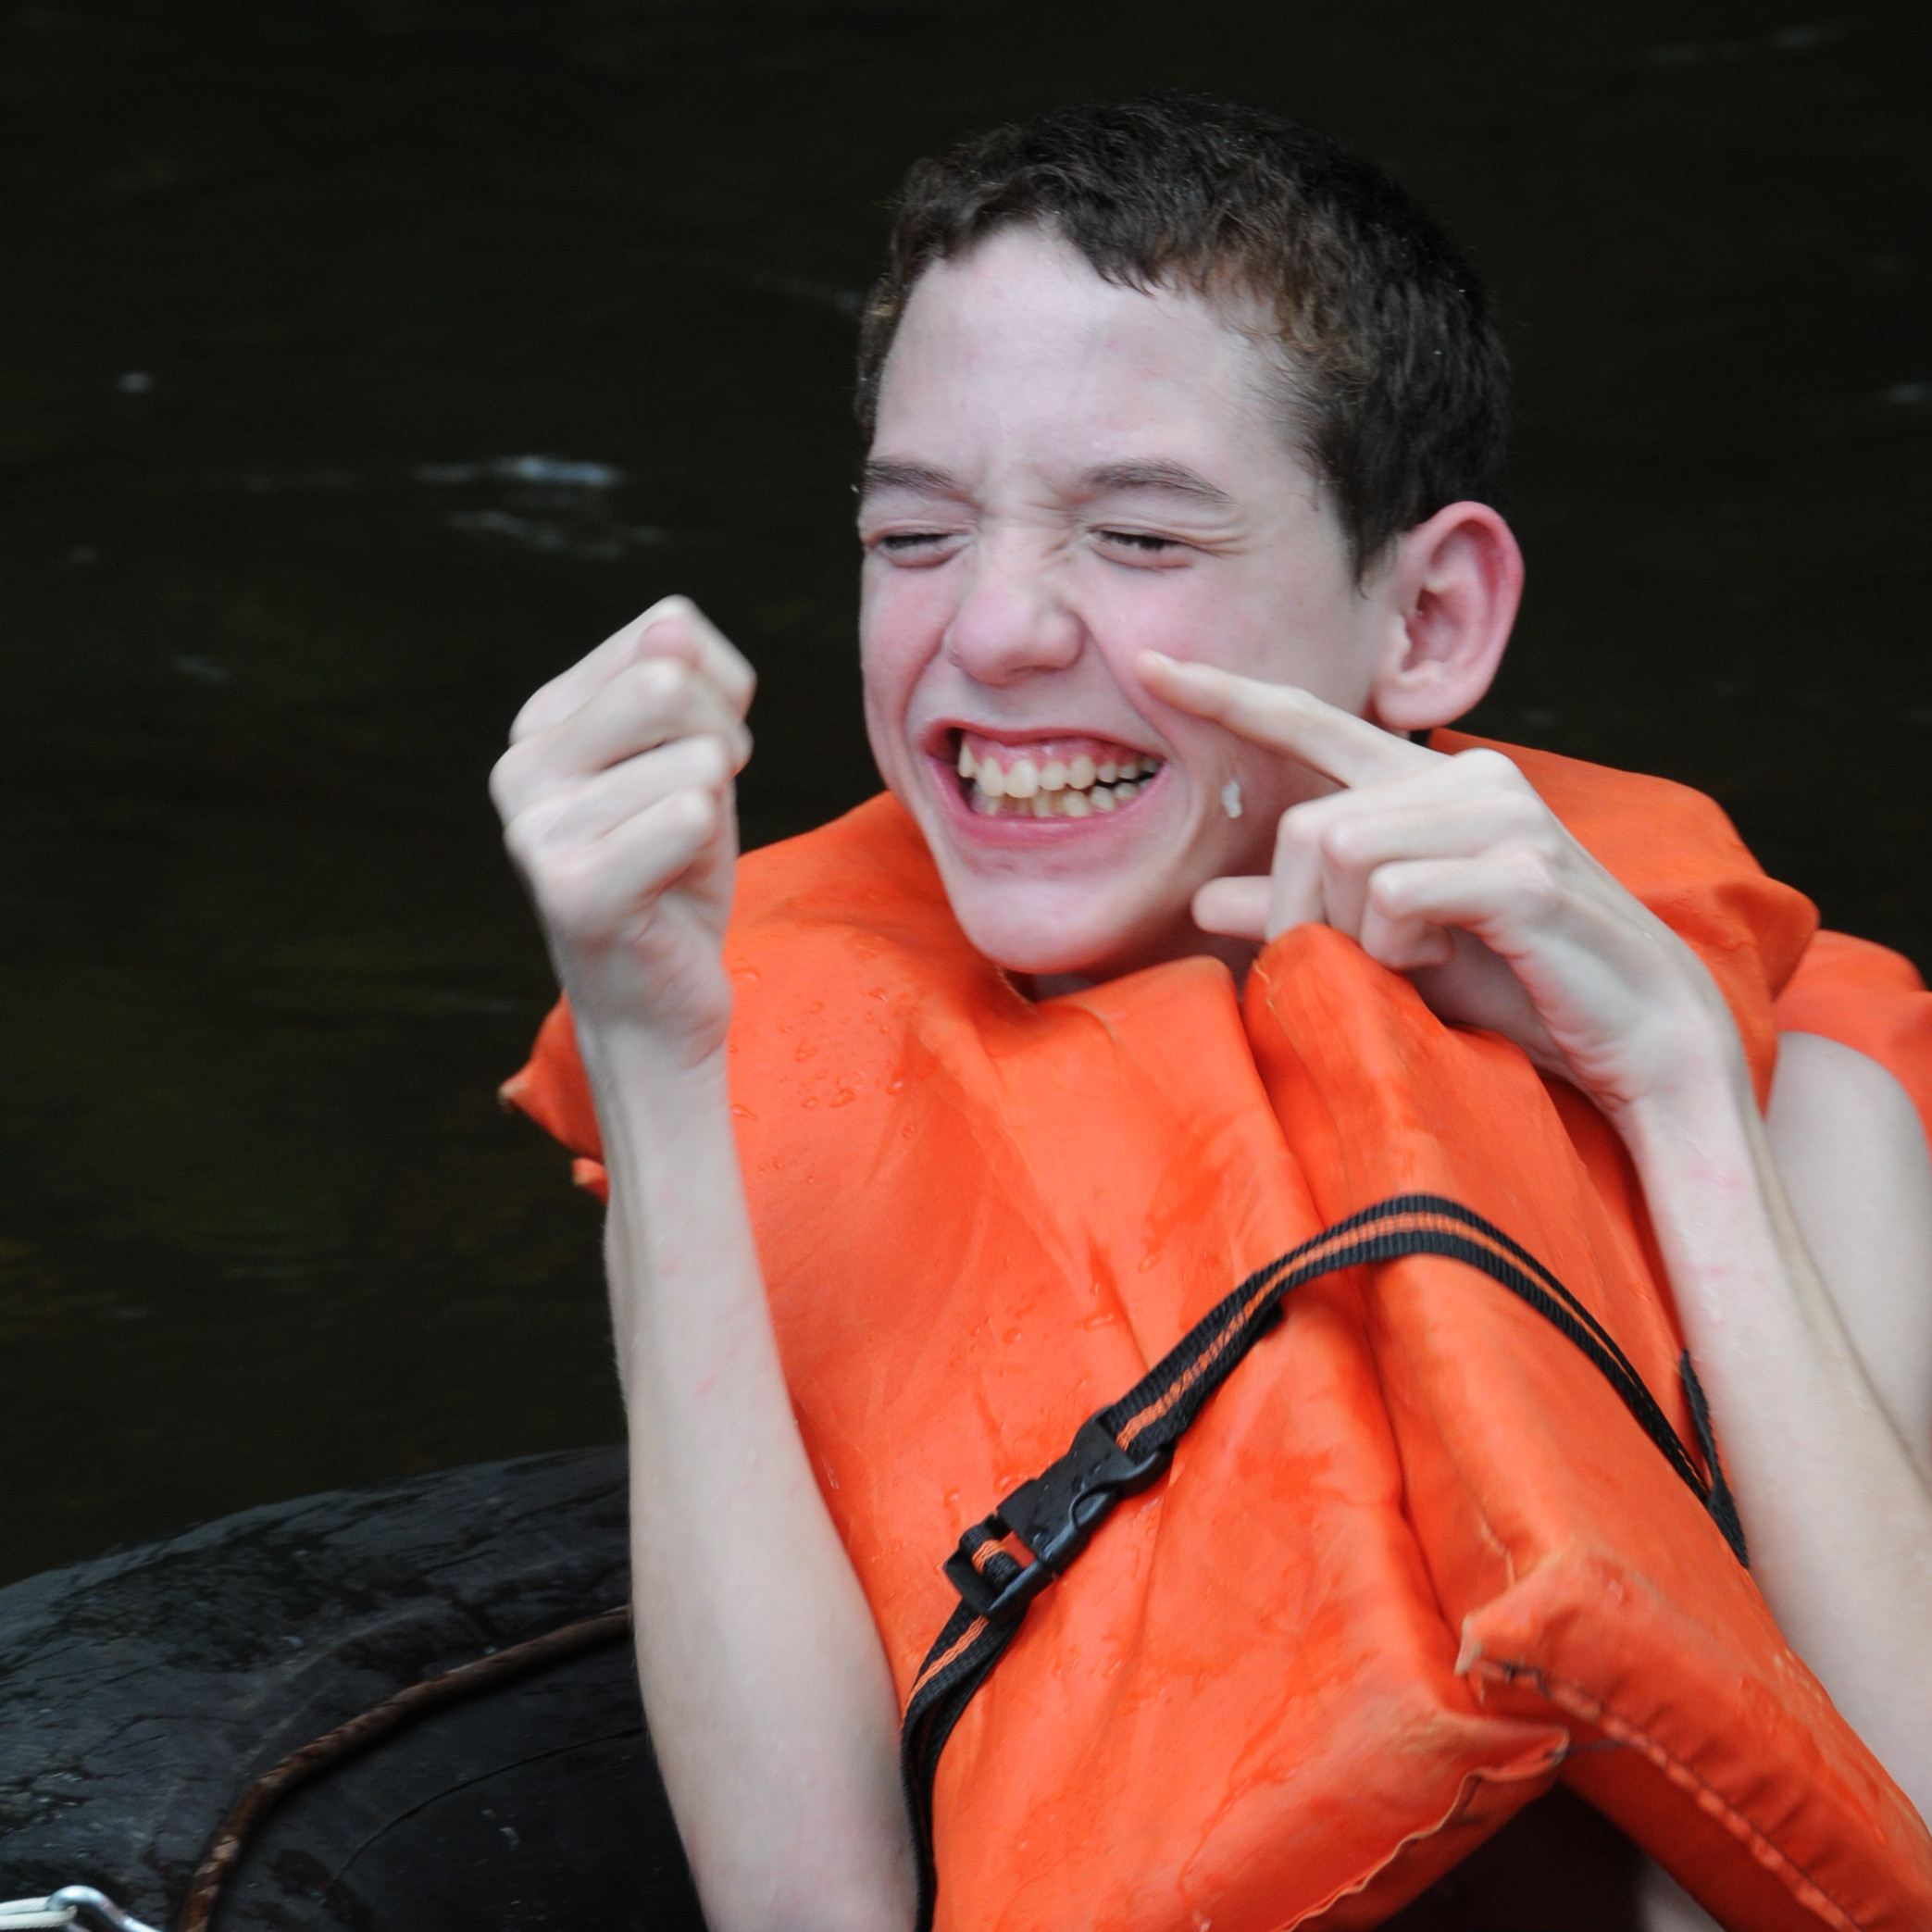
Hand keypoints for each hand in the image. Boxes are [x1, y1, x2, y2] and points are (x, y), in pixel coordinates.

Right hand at [491, 597, 754, 1062]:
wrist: (655, 998)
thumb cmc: (676, 867)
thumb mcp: (695, 754)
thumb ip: (694, 678)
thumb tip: (673, 623)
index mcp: (543, 719)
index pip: (669, 630)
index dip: (721, 696)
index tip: (695, 763)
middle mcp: (520, 765)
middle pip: (669, 684)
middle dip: (723, 744)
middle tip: (701, 808)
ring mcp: (536, 829)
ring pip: (696, 759)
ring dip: (717, 811)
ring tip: (676, 857)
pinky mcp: (573, 889)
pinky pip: (687, 815)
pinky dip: (706, 850)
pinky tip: (670, 890)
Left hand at [1139, 651, 1744, 1121]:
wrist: (1645, 1041)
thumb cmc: (1518, 986)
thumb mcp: (1390, 947)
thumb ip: (1306, 910)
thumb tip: (1206, 902)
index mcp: (1434, 784)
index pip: (1316, 722)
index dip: (1231, 695)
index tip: (1152, 666)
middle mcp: (1471, 778)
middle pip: (1307, 825)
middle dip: (1295, 911)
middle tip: (1336, 967)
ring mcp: (1504, 816)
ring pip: (1343, 854)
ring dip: (1350, 936)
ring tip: (1404, 969)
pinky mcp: (1523, 870)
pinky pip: (1393, 897)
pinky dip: (1391, 951)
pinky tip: (1432, 971)